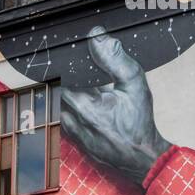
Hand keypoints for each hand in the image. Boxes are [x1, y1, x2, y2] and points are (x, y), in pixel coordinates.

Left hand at [61, 29, 170, 182]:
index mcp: (84, 104)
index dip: (57, 66)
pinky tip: (81, 106)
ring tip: (76, 88)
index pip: (56, 78)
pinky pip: (61, 121)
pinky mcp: (75, 142)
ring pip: (54, 108)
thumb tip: (97, 36)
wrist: (143, 158)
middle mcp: (72, 120)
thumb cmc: (140, 125)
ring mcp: (71, 133)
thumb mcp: (134, 85)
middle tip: (68, 70)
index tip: (61, 59)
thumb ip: (115, 59)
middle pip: (52, 92)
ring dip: (61, 96)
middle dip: (58, 79)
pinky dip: (66, 111)